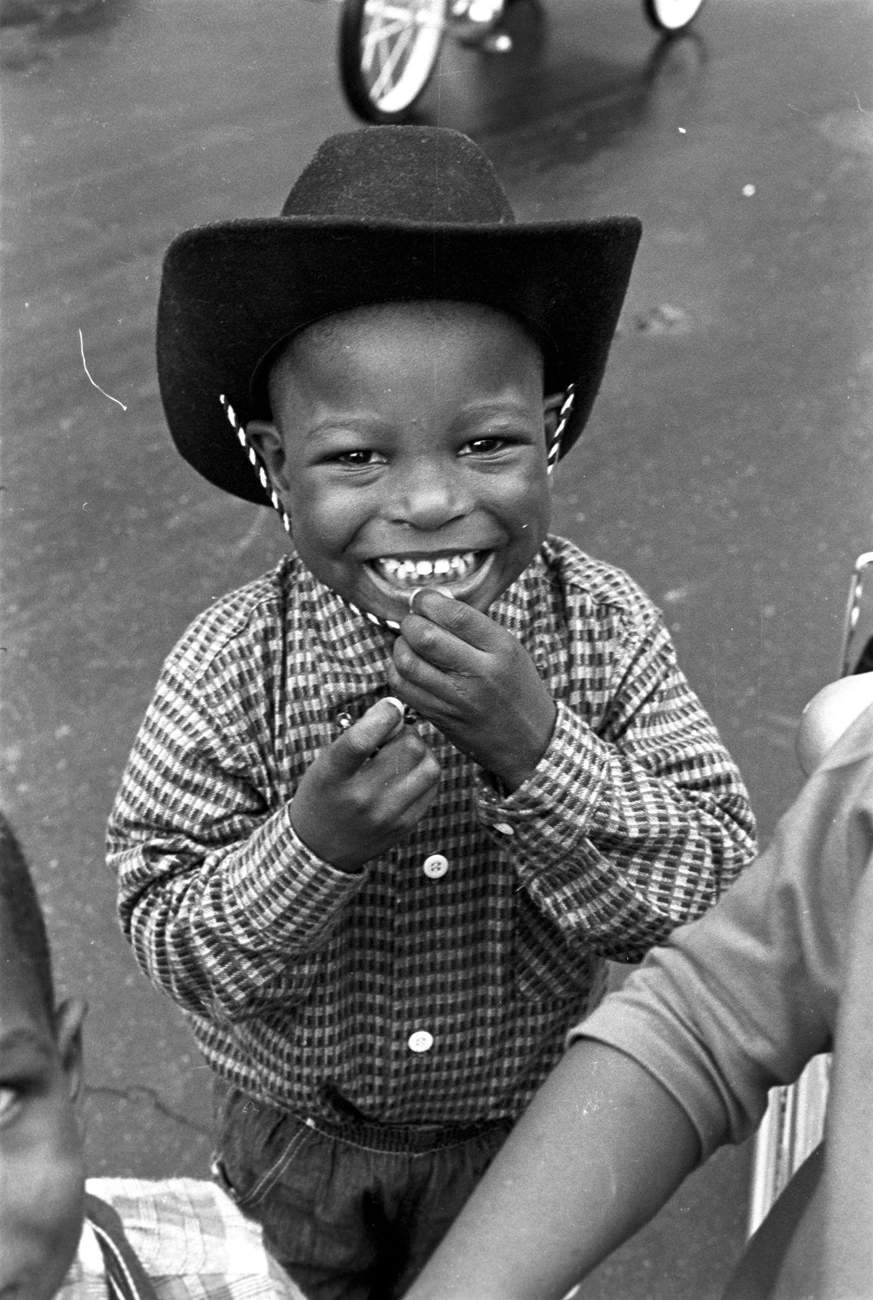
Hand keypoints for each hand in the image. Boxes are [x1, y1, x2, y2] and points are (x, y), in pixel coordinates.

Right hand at [290, 698, 440, 871]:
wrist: (319, 849)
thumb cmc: (323, 795)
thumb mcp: (326, 763)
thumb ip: (358, 736)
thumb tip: (394, 711)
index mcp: (333, 776)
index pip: (361, 739)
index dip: (384, 715)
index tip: (390, 706)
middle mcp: (360, 797)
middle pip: (407, 748)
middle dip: (406, 732)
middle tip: (396, 735)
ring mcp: (386, 815)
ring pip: (428, 766)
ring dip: (422, 752)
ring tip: (406, 753)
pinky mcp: (405, 825)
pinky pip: (432, 787)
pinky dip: (425, 771)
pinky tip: (411, 772)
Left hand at [388, 590, 556, 791]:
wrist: (530, 742)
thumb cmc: (518, 689)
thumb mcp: (510, 650)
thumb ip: (475, 626)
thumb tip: (435, 599)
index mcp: (501, 649)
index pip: (455, 615)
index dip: (429, 600)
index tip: (422, 598)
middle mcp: (479, 673)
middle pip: (425, 637)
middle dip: (410, 622)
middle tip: (413, 621)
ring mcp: (457, 698)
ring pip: (407, 662)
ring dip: (400, 646)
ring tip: (409, 643)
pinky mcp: (440, 717)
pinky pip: (403, 688)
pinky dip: (397, 671)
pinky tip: (407, 666)